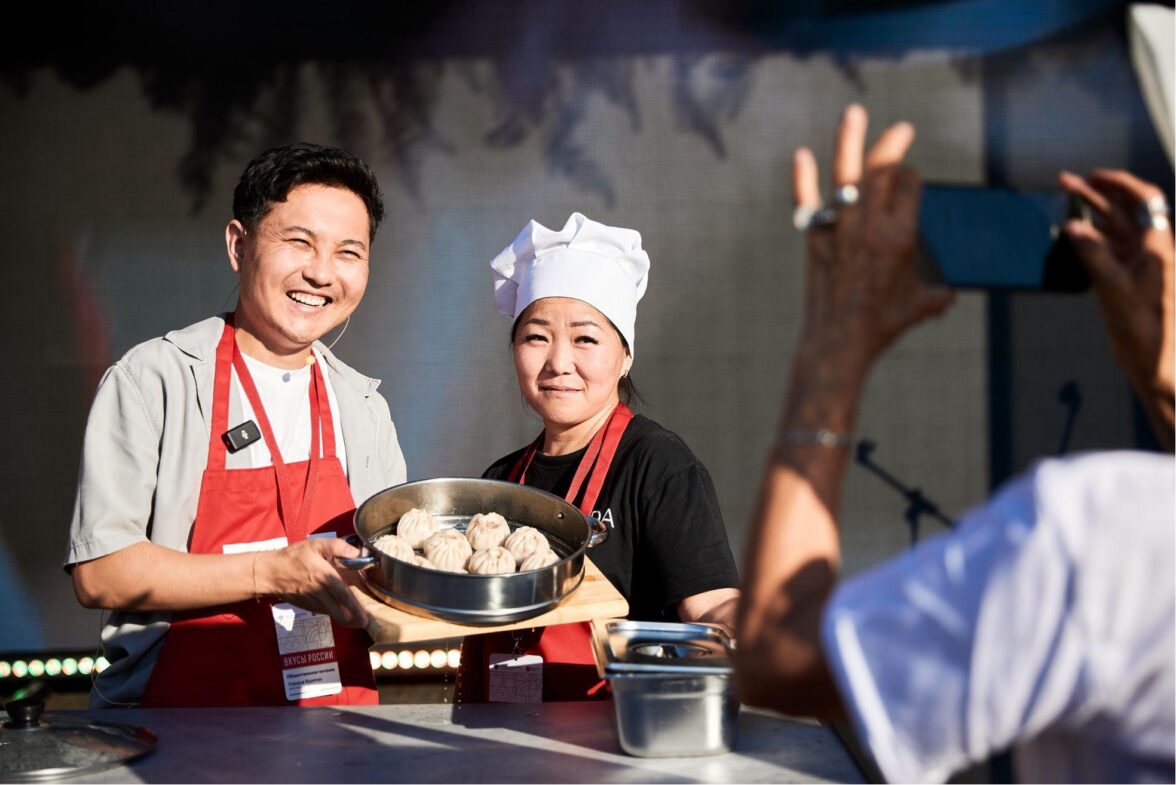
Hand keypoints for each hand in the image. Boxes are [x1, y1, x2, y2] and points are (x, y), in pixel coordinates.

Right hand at [257, 538, 369, 628]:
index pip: (343, 595)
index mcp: (324, 577)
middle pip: (338, 610)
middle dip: (352, 619)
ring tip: (355, 620)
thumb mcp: (314, 545)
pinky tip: (338, 611)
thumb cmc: (292, 557)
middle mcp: (319, 592)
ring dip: (343, 617)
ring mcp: (311, 601)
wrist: (269, 572)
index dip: (355, 608)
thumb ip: (337, 546)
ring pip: (331, 612)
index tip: (365, 618)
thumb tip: (356, 552)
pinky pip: (322, 611)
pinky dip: (331, 613)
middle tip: (364, 623)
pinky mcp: (305, 605)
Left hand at [793, 105, 954, 385]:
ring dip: (849, 139)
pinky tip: (800, 155)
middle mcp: (871, 226)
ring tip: (853, 111)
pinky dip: (802, 179)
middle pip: (883, 170)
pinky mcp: (814, 238)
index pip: (909, 184)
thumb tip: (949, 296)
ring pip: (846, 175)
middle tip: (902, 130)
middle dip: (893, 145)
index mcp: (902, 236)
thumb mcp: (919, 307)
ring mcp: (839, 229)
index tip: (909, 177)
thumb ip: (937, 295)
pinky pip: (808, 203)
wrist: (838, 341)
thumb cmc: (883, 325)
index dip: (911, 175)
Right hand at [1058, 169, 1174, 449]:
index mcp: (1158, 246)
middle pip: (1125, 212)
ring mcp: (1138, 266)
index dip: (1121, 183)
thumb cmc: (1147, 329)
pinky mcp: (1127, 282)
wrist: (1158, 363)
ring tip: (1067, 201)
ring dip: (1092, 214)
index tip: (1094, 176)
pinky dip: (1090, 240)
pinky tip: (1074, 236)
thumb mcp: (1115, 288)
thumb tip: (1074, 227)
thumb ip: (1094, 254)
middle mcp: (1150, 251)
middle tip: (1067, 183)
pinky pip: (1108, 251)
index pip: (1145, 200)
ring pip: (1114, 230)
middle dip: (1097, 194)